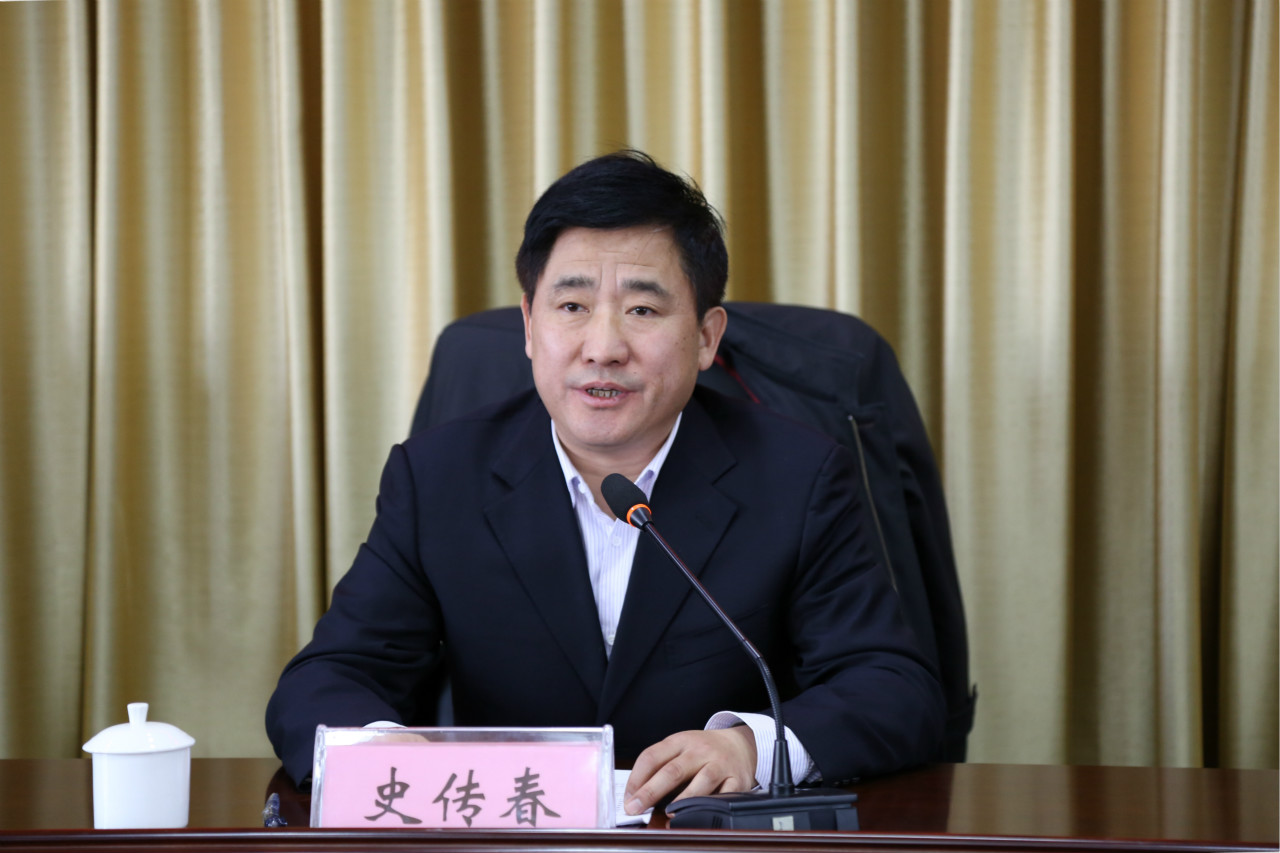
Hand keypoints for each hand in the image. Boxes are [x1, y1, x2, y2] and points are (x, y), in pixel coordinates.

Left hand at [623, 727, 756, 814]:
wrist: (739, 745)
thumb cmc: (703, 751)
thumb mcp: (681, 748)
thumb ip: (661, 767)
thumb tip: (637, 796)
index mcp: (680, 741)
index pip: (652, 756)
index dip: (636, 778)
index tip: (627, 798)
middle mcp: (699, 751)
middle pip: (672, 771)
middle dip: (650, 792)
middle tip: (635, 808)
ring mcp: (719, 764)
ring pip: (701, 782)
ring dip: (683, 801)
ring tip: (668, 815)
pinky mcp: (737, 779)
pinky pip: (725, 794)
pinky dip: (711, 806)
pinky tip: (699, 815)